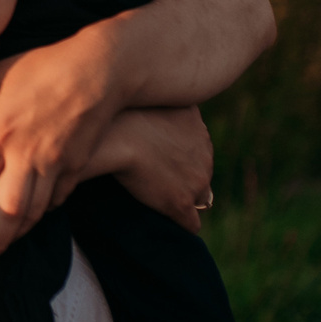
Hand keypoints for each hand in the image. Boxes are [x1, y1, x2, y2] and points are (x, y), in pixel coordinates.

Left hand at [0, 36, 122, 258]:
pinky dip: (44, 211)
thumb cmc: (47, 65)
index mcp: (1, 130)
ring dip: (18, 233)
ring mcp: (55, 162)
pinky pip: (57, 197)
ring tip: (2, 247)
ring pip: (35, 211)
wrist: (102, 69)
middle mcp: (26, 153)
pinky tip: (33, 217)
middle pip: (7, 208)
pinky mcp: (77, 165)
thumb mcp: (4, 75)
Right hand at [96, 106, 215, 233]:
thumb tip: (160, 101)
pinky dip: (182, 223)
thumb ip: (163, 107)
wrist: (116, 136)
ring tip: (158, 199)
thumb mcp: (153, 98)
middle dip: (184, 175)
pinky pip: (191, 223)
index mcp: (198, 129)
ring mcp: (196, 181)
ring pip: (200, 198)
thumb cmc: (123, 113)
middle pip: (201, 172)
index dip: (179, 155)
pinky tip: (168, 222)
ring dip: (183, 197)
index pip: (197, 149)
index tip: (160, 158)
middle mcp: (204, 154)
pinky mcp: (180, 203)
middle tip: (156, 175)